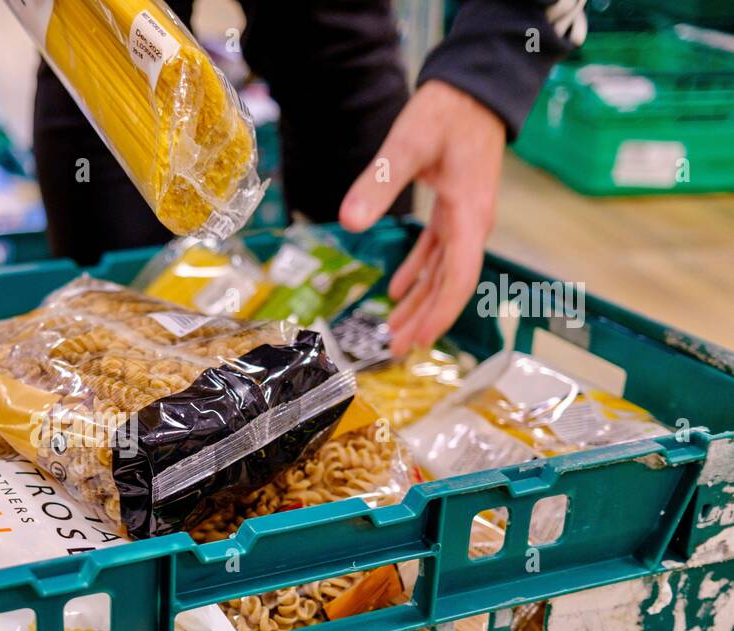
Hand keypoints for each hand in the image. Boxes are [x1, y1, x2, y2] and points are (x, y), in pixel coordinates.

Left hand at [339, 80, 505, 356]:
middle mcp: (471, 224)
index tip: (417, 339)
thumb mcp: (406, 144)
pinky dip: (418, 273)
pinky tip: (398, 290)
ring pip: (443, 272)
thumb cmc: (447, 112)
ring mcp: (464, 218)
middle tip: (397, 349)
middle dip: (425, 319)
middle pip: (449, 284)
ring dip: (420, 302)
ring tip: (394, 330)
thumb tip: (350, 222)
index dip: (438, 313)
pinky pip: (437, 252)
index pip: (458, 278)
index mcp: (469, 216)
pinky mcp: (454, 209)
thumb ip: (378, 182)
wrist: (474, 87)